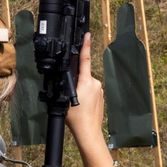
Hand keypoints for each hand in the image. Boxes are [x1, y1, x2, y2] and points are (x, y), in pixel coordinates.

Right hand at [65, 34, 106, 154]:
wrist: (88, 131)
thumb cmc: (76, 118)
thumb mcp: (65, 99)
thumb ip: (67, 86)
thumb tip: (69, 79)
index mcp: (86, 82)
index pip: (85, 60)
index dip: (86, 46)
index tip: (87, 35)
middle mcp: (95, 83)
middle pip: (82, 76)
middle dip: (75, 83)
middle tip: (69, 98)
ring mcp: (100, 91)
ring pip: (86, 85)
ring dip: (79, 92)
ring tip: (75, 106)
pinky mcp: (101, 98)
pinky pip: (90, 92)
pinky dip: (84, 97)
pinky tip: (81, 108)